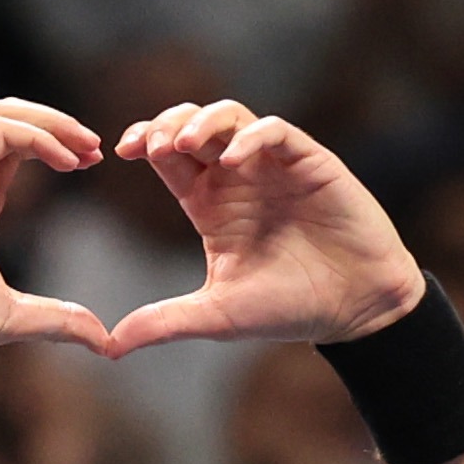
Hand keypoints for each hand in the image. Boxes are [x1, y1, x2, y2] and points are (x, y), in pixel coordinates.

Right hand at [0, 100, 112, 359]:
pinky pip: (0, 131)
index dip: (54, 147)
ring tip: (86, 146)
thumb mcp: (12, 316)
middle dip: (58, 125)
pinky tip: (66, 161)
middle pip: (10, 121)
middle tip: (95, 147)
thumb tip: (101, 339)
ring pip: (4, 114)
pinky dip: (38, 136)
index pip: (14, 151)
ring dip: (52, 122)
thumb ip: (57, 319)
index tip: (89, 163)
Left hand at [106, 103, 421, 353]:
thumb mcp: (216, 316)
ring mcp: (273, 166)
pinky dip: (252, 136)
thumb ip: (164, 323)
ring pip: (231, 117)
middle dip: (167, 123)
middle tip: (147, 142)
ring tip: (186, 142)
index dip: (144, 141)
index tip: (121, 151)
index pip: (169, 156)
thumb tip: (108, 347)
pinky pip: (276, 131)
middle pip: (193, 125)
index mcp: (211, 203)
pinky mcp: (309, 162)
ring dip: (205, 122)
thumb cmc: (289, 309)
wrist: (355, 308)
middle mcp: (238, 177)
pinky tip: (234, 157)